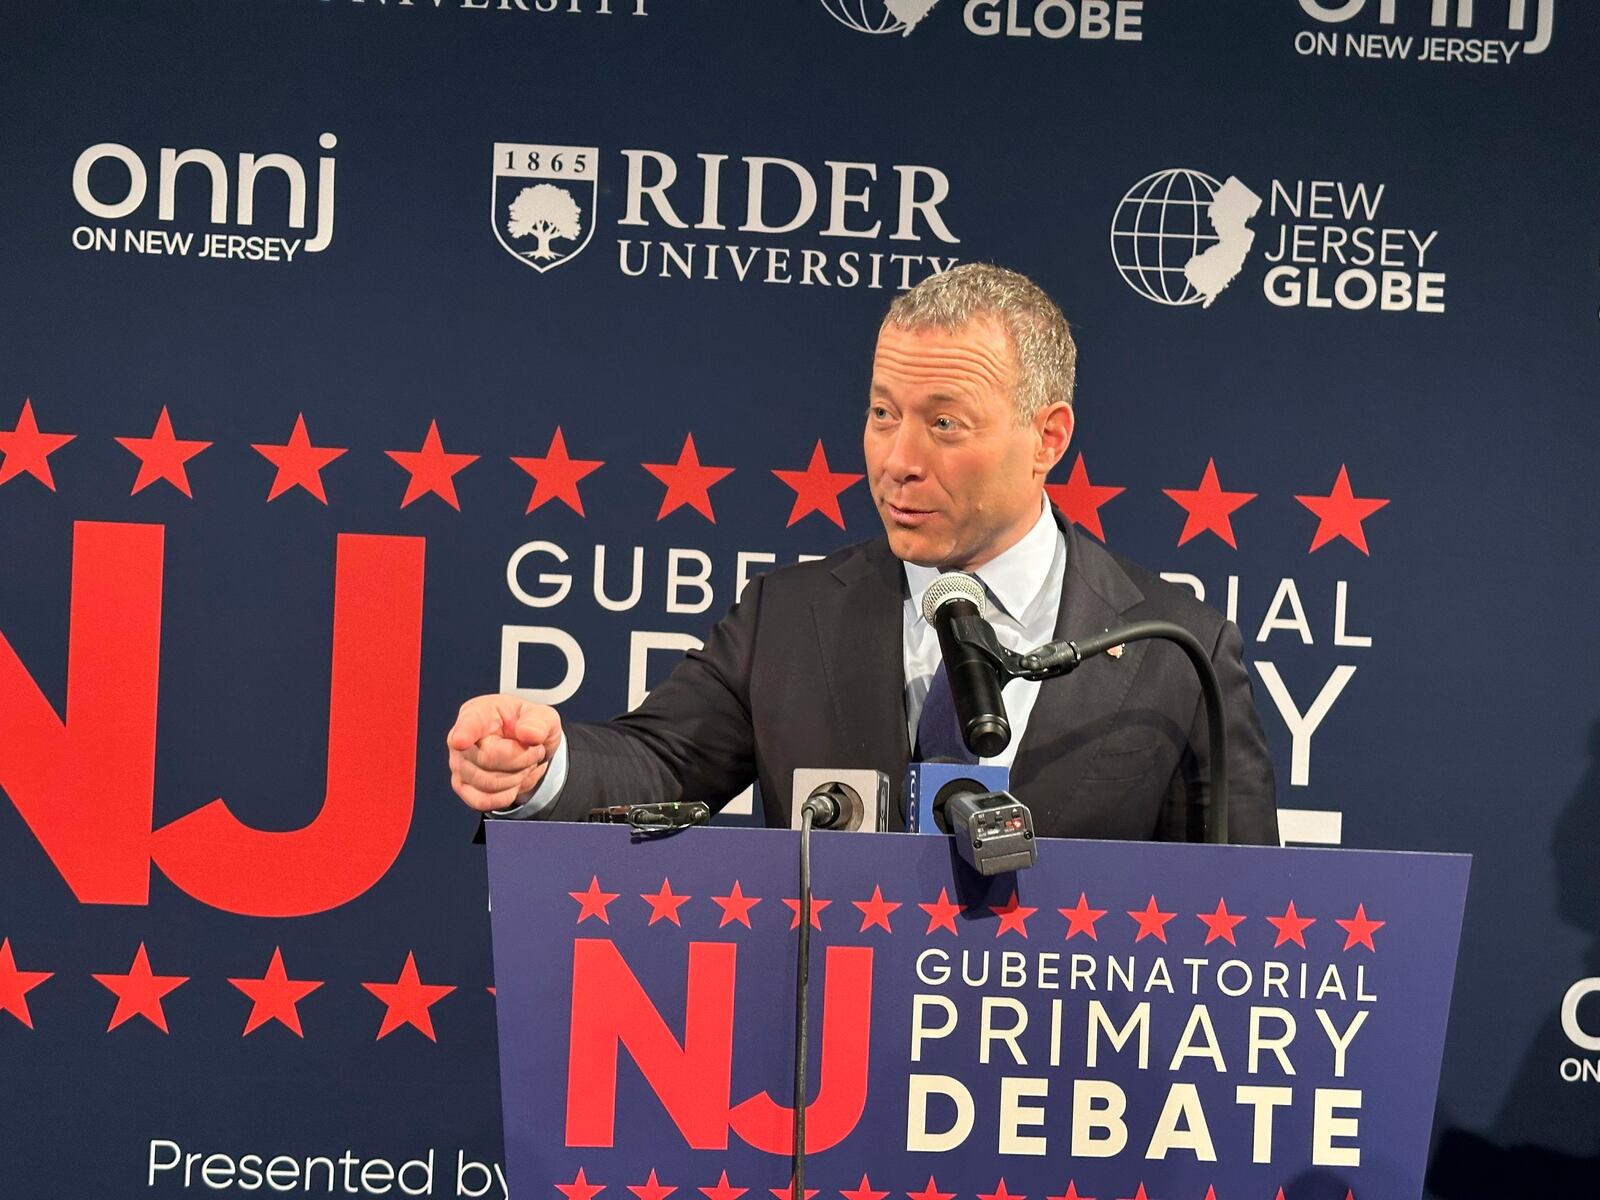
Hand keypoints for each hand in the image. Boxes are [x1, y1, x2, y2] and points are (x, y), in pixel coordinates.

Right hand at [446, 694, 563, 811]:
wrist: (527, 747)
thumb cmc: (528, 726)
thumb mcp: (544, 717)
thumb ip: (539, 722)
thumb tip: (528, 733)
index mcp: (479, 713)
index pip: (469, 724)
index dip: (464, 733)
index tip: (460, 741)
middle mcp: (460, 739)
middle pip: (488, 760)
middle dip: (522, 759)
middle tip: (534, 750)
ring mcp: (459, 765)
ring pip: (489, 784)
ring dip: (518, 777)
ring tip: (525, 762)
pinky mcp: (463, 787)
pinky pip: (484, 801)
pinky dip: (507, 794)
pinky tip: (514, 779)